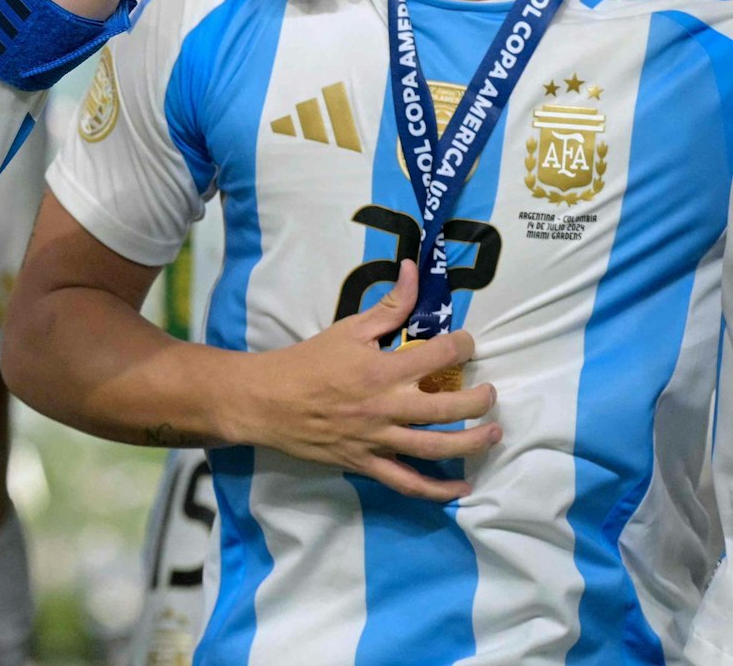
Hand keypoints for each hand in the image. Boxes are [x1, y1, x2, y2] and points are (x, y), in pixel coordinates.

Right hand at [233, 262, 499, 501]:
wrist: (268, 400)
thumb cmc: (308, 361)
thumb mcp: (348, 329)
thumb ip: (389, 306)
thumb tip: (414, 271)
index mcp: (382, 369)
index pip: (440, 355)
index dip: (462, 345)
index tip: (467, 343)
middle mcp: (387, 407)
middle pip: (449, 408)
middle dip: (480, 400)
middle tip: (491, 393)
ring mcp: (379, 439)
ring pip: (436, 447)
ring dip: (472, 443)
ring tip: (493, 434)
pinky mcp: (368, 463)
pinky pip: (409, 483)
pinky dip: (439, 490)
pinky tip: (463, 486)